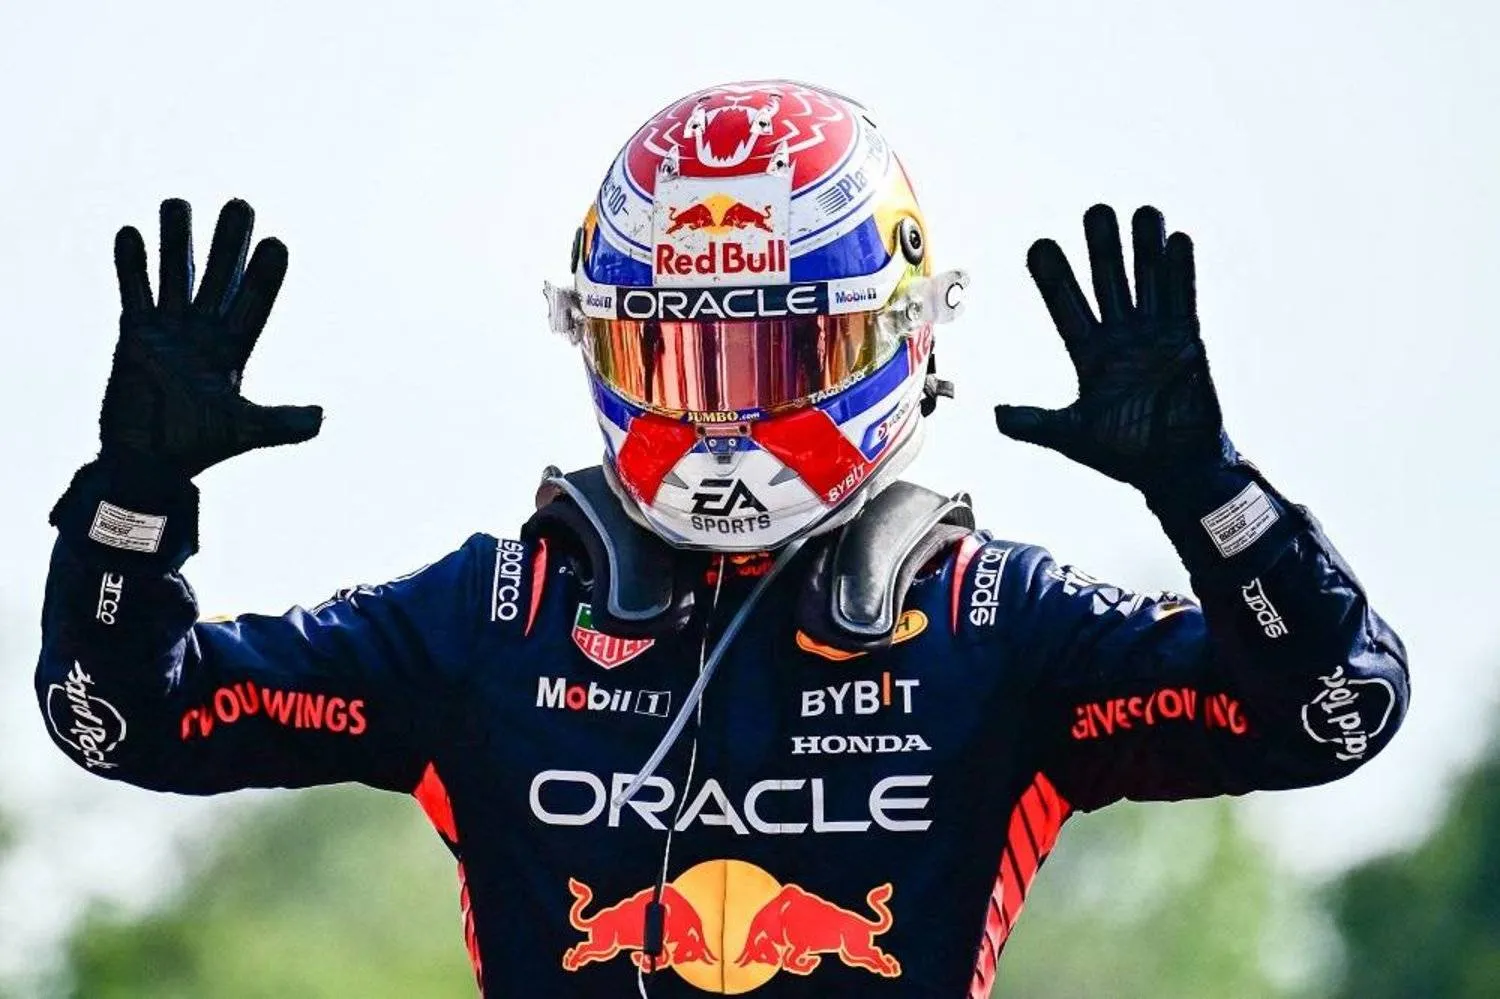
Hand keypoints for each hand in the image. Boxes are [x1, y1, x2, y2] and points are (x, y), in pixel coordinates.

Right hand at [102, 198, 321, 477]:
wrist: (148, 462)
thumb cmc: (197, 446)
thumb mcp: (244, 430)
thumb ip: (281, 422)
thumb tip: (321, 417)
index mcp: (233, 350)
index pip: (253, 304)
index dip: (264, 276)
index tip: (276, 244)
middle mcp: (204, 333)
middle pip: (219, 278)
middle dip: (228, 243)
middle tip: (240, 204)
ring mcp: (169, 331)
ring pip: (175, 275)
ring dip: (176, 242)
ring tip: (178, 203)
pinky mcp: (134, 336)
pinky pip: (134, 293)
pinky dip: (132, 266)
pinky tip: (131, 233)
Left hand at [995, 204, 1225, 491]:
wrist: (1175, 470)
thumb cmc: (1126, 455)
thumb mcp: (1072, 436)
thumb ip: (1036, 423)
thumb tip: (996, 415)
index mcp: (1090, 355)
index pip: (1067, 306)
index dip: (1054, 278)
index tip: (1040, 246)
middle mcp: (1121, 338)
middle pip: (1108, 282)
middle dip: (1102, 248)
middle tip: (1096, 212)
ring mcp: (1155, 336)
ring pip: (1147, 282)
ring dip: (1144, 249)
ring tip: (1142, 213)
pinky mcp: (1186, 341)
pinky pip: (1183, 299)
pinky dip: (1180, 272)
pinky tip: (1176, 240)